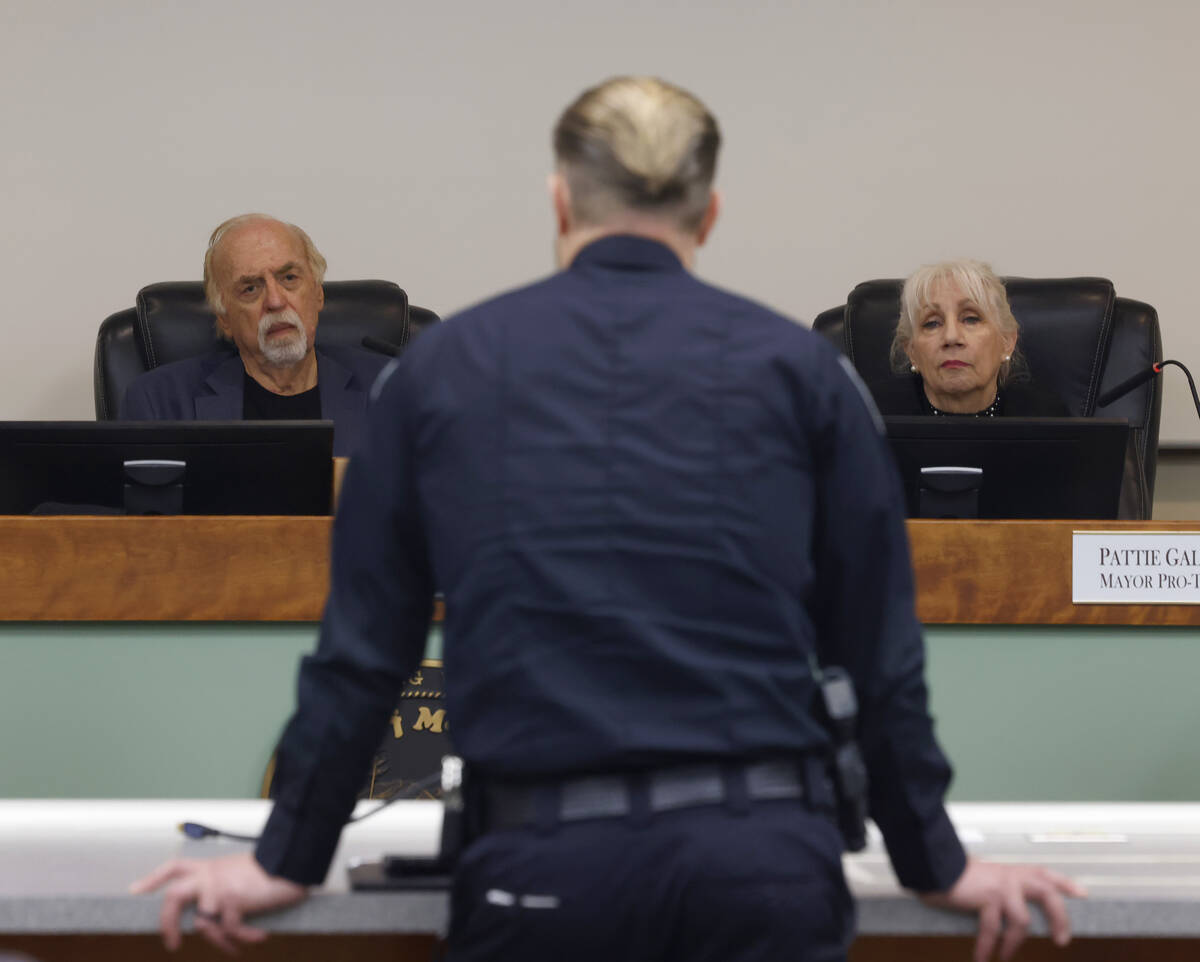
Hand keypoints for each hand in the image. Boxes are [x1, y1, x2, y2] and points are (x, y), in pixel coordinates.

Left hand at [130, 851, 307, 953]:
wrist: (291, 861)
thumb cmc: (273, 867)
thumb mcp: (242, 872)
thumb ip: (225, 884)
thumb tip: (218, 910)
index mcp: (210, 866)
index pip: (175, 867)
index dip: (154, 879)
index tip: (137, 889)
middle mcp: (209, 875)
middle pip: (173, 897)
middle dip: (167, 924)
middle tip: (172, 944)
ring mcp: (218, 888)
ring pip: (204, 924)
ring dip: (219, 941)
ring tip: (234, 948)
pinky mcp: (232, 900)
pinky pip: (230, 929)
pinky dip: (243, 938)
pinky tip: (257, 939)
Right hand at [920, 856, 1086, 961]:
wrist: (935, 867)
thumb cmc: (956, 875)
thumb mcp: (985, 878)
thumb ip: (1002, 890)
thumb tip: (1014, 910)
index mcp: (1012, 871)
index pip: (1045, 874)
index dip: (1065, 884)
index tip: (1081, 895)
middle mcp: (1011, 876)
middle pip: (1047, 894)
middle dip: (1059, 918)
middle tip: (1060, 940)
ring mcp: (1001, 886)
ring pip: (1022, 921)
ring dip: (1013, 945)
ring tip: (1005, 958)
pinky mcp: (989, 897)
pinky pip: (993, 930)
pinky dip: (988, 947)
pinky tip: (982, 958)